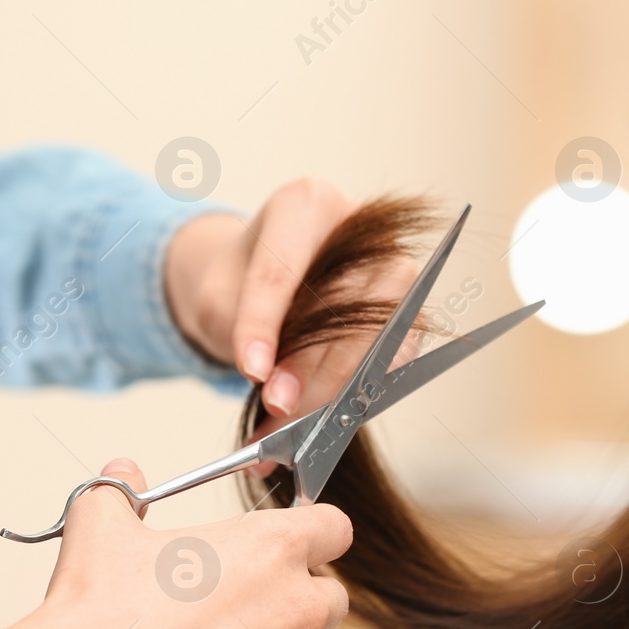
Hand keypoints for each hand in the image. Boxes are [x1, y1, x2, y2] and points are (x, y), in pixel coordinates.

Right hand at [0, 458, 351, 628]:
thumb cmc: (100, 614)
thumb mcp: (104, 525)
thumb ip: (123, 492)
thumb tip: (124, 478)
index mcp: (273, 548)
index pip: (333, 529)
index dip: (312, 535)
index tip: (288, 548)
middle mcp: (297, 608)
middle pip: (327, 597)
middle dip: (292, 601)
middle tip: (235, 609)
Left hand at [164, 177, 416, 419]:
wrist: (260, 287)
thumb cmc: (241, 285)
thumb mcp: (219, 302)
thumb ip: (243, 336)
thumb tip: (283, 395)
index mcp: (305, 206)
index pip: (282, 268)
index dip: (265, 323)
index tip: (252, 371)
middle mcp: (361, 231)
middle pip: (342, 304)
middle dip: (309, 367)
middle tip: (277, 407)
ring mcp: (393, 269)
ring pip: (378, 335)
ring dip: (336, 387)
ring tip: (292, 422)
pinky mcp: (409, 312)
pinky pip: (395, 358)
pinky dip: (358, 393)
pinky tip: (324, 415)